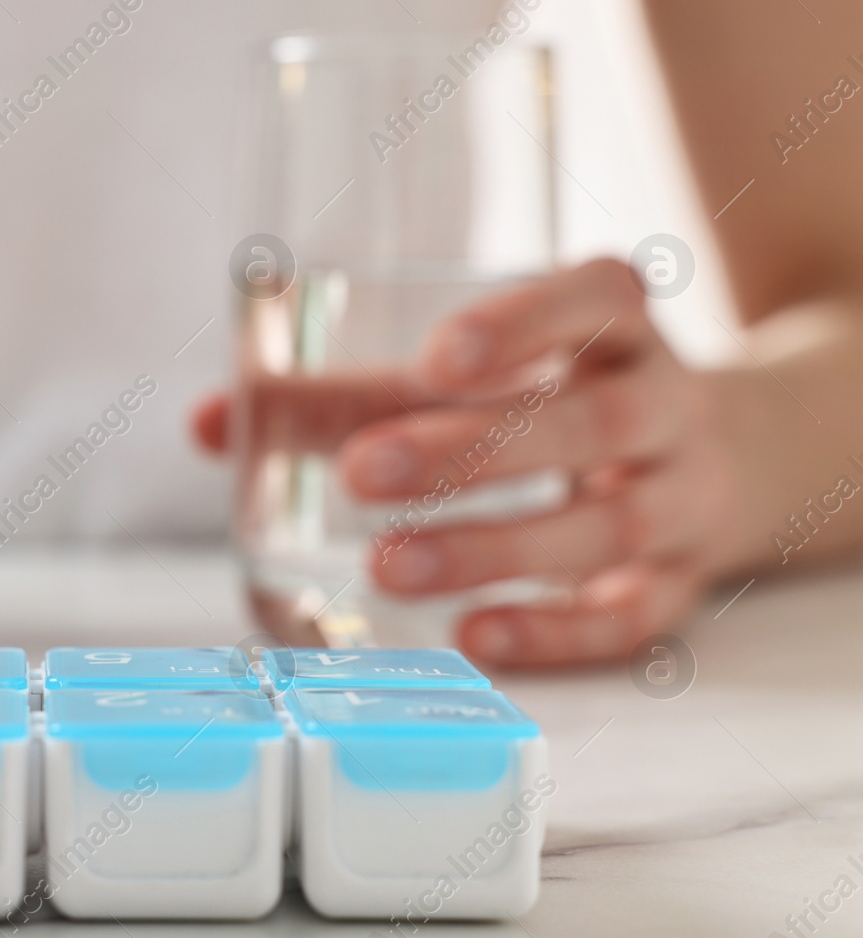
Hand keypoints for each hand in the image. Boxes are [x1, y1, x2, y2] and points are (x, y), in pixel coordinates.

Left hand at [195, 259, 742, 666]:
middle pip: (588, 421)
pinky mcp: (682, 586)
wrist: (729, 463)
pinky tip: (474, 638)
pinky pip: (631, 616)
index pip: (598, 300)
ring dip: (494, 547)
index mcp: (617, 331)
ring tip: (389, 564)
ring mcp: (686, 499)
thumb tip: (207, 423)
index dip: (527, 321)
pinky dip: (553, 631)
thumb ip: (345, 398)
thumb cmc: (556, 405)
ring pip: (607, 525)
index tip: (437, 356)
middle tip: (362, 473)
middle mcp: (667, 406)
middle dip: (471, 449)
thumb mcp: (477, 383)